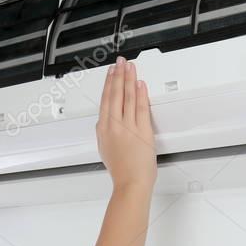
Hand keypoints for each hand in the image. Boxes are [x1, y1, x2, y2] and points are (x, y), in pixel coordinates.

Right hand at [96, 56, 156, 191]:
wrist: (130, 183)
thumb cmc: (121, 171)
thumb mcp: (105, 149)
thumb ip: (106, 133)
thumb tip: (107, 122)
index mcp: (103, 129)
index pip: (105, 100)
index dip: (109, 83)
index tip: (111, 72)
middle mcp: (113, 125)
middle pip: (115, 94)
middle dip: (118, 75)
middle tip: (120, 63)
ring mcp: (127, 127)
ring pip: (127, 97)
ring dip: (129, 79)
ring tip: (130, 67)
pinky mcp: (142, 131)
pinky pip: (141, 107)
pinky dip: (140, 94)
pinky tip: (140, 84)